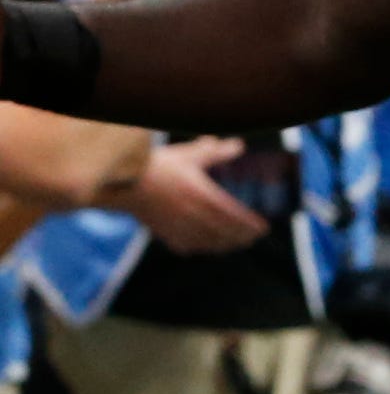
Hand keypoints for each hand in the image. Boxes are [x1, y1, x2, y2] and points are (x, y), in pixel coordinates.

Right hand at [120, 138, 267, 253]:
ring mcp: (177, 226)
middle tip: (253, 238)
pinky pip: (185, 246)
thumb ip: (215, 152)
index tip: (263, 228)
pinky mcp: (162, 232)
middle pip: (224, 233)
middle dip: (241, 237)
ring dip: (224, 245)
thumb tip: (239, 145)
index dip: (250, 224)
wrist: (122, 180)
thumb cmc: (157, 165)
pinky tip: (204, 246)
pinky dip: (199, 247)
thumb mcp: (189, 156)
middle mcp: (192, 214)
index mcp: (202, 195)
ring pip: (207, 242)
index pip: (234, 215)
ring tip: (235, 244)